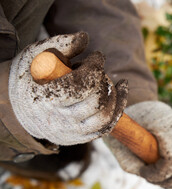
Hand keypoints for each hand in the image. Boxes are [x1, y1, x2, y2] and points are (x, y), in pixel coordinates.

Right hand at [9, 32, 127, 144]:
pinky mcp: (81, 137)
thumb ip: (60, 46)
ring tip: (107, 81)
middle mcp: (59, 120)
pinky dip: (119, 107)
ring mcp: (71, 132)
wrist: (21, 108)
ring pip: (104, 118)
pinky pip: (107, 126)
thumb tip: (84, 39)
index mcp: (45, 99)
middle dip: (102, 80)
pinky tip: (120, 88)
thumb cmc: (32, 77)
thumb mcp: (37, 56)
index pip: (79, 86)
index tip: (97, 56)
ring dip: (113, 95)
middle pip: (95, 102)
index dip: (94, 68)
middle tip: (97, 70)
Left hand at [103, 101, 171, 188]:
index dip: (159, 173)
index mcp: (167, 126)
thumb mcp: (120, 141)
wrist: (141, 104)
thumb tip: (144, 177)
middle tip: (151, 178)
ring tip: (163, 184)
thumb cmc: (127, 122)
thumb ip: (131, 163)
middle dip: (171, 180)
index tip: (143, 173)